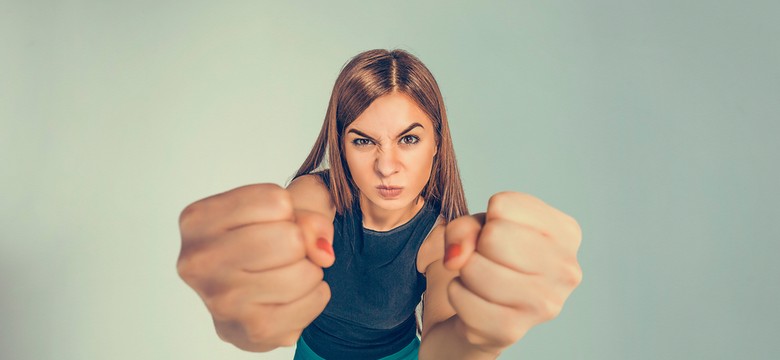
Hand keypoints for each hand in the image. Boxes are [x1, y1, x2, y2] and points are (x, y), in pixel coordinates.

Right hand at [176, 184, 334, 350]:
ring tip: (285, 273)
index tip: (268, 224)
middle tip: (280, 253)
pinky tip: (291, 296)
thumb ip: (309, 212)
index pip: (275, 201)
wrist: (251, 296)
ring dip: (309, 271)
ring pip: (304, 271)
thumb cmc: (266, 240)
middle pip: (291, 238)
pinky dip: (315, 295)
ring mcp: (224, 300)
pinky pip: (314, 300)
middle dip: (299, 244)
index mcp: (197, 221)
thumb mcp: (287, 208)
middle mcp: (200, 262)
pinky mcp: (254, 330)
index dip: (286, 212)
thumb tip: (322, 253)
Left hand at [443, 192, 581, 352]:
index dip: (487, 220)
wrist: (485, 315)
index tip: (497, 237)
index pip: (502, 206)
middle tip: (487, 260)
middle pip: (492, 237)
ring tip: (480, 280)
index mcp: (566, 234)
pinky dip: (457, 293)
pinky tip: (474, 299)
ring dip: (465, 271)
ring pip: (474, 267)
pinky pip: (462, 297)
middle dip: (477, 247)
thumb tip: (456, 258)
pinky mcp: (512, 330)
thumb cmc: (491, 261)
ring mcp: (543, 304)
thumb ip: (465, 227)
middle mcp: (565, 270)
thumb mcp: (480, 228)